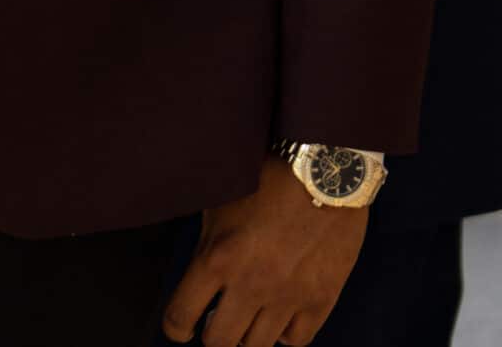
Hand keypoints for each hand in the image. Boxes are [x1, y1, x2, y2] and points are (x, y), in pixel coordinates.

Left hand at [162, 159, 366, 346]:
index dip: (176, 328)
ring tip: (247, 317)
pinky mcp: (321, 299)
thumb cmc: (268, 179)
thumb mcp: (220, 206)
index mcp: (217, 259)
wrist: (326, 172)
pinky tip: (278, 318)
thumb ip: (206, 246)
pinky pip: (297, 340)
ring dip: (247, 335)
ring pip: (257, 345)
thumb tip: (196, 278)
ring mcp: (288, 296)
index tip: (181, 328)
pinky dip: (284, 335)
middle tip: (216, 321)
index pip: (181, 316)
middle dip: (212, 335)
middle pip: (220, 341)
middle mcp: (251, 285)